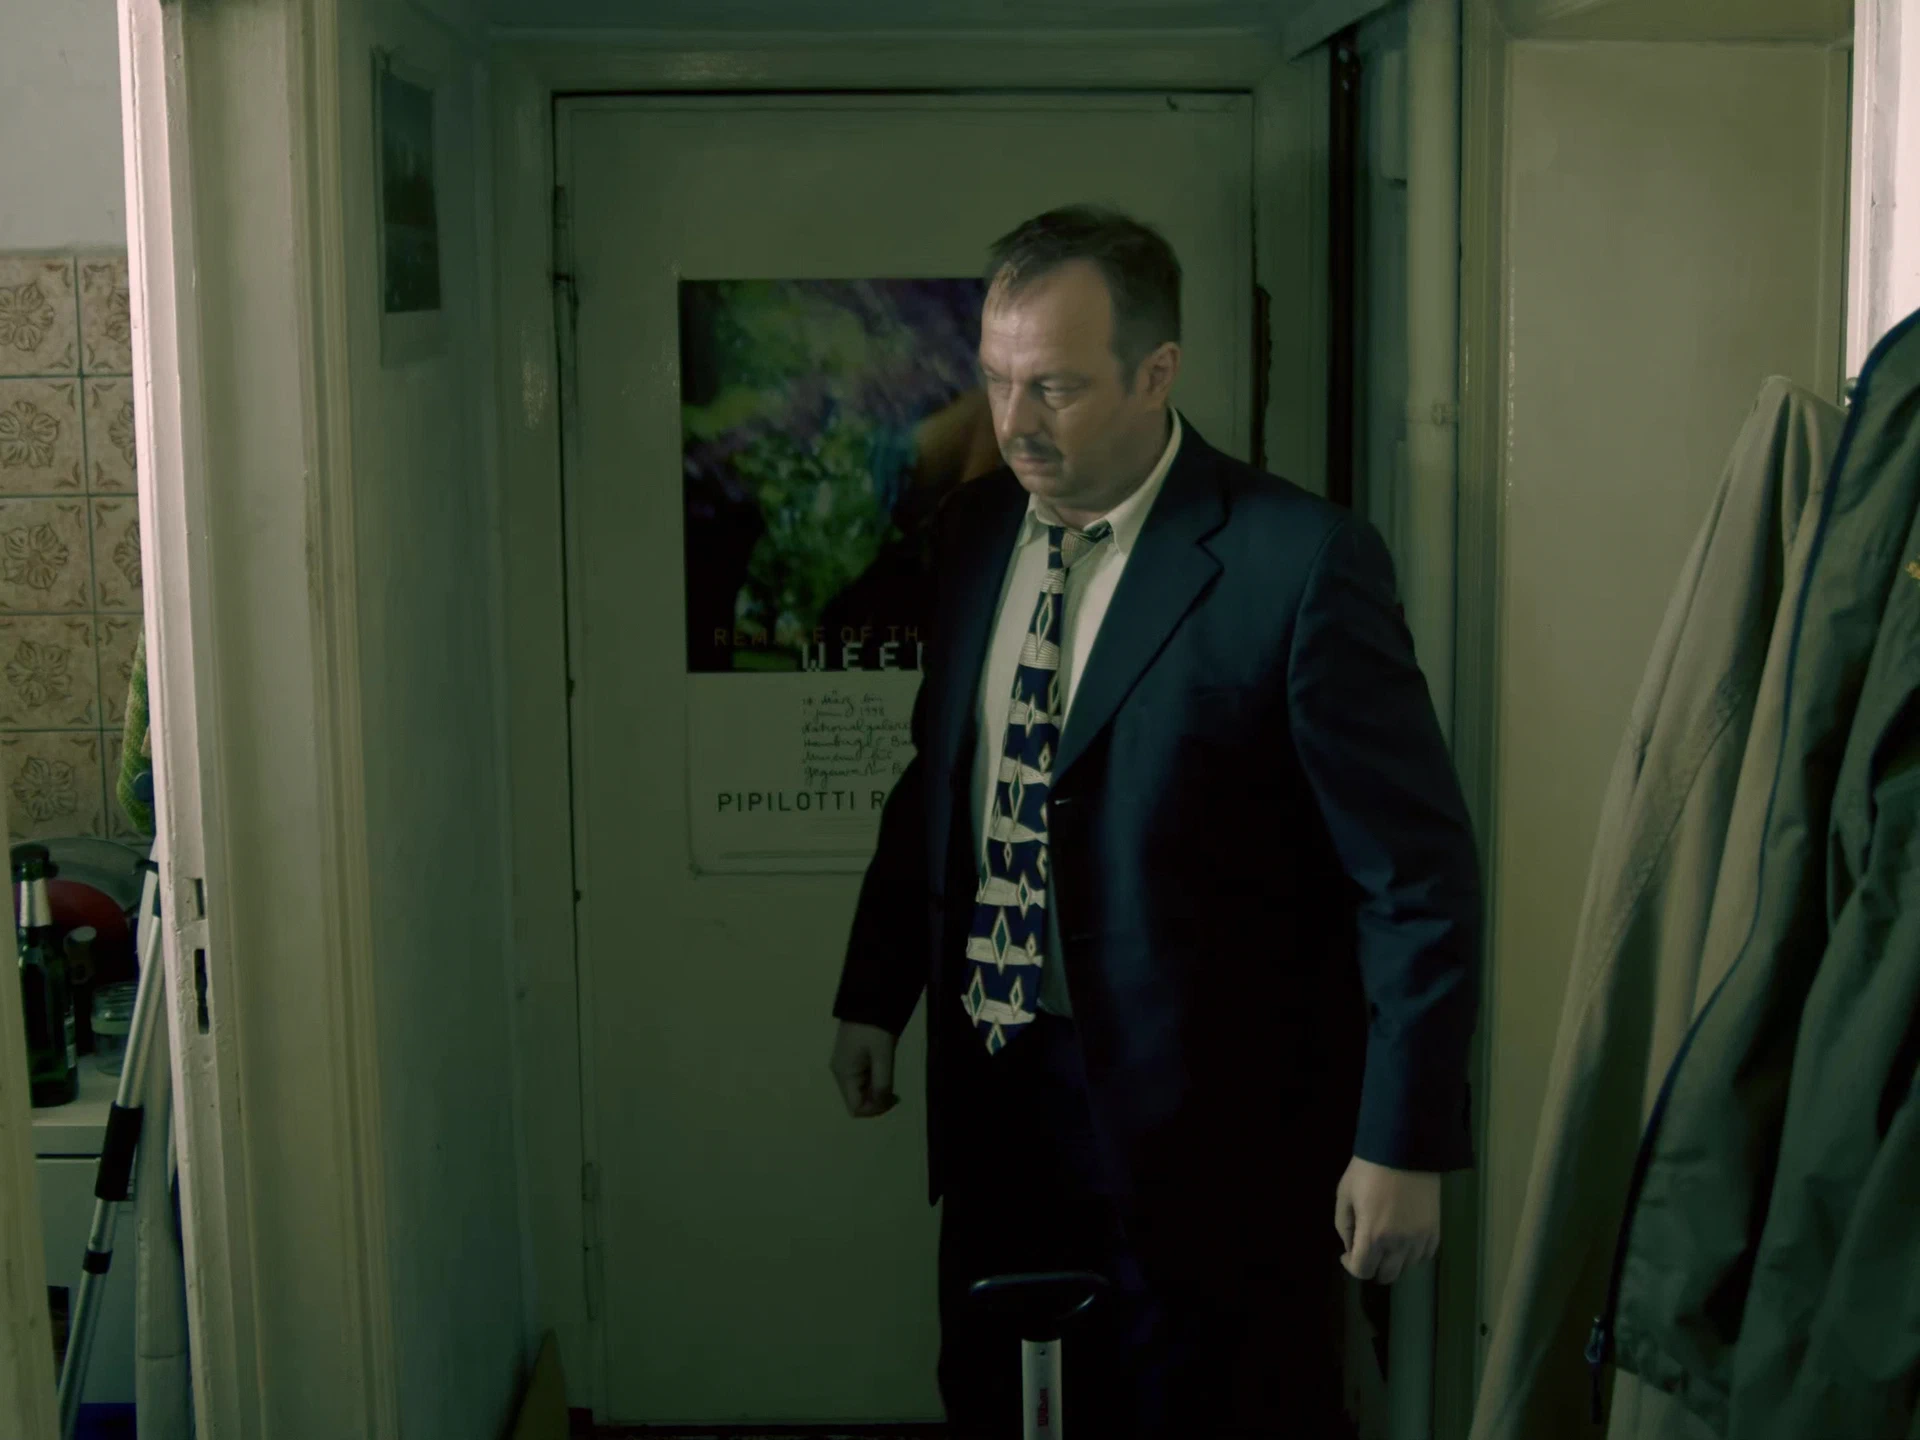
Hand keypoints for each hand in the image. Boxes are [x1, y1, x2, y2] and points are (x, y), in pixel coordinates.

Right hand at [829, 1021, 899, 1118]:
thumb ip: (882, 1083)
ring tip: (890, 1078)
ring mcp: (844, 1065)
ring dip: (875, 1091)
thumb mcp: (882, 1057)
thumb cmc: (875, 1030)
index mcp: (845, 1075)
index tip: (892, 1097)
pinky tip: (883, 1070)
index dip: (874, 1110)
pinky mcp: (850, 1058)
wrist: (868, 1000)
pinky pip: (860, 1079)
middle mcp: (840, 1074)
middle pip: (857, 1101)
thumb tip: (882, 1105)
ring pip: (859, 1091)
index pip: (855, 1108)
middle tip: (895, 1091)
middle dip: (876, 1101)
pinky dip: (872, 1081)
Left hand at [1334, 1156, 1440, 1284]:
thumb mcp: (1344, 1195)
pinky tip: (1404, 1241)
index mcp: (1373, 1236)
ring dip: (1393, 1262)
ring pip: (1406, 1268)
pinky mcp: (1434, 1231)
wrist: (1404, 1150)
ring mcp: (1419, 1239)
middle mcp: (1398, 1244)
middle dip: (1372, 1267)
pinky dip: (1413, 1255)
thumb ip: (1343, 1226)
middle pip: (1386, 1275)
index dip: (1351, 1266)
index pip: (1362, 1271)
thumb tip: (1350, 1247)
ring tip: (1386, 1244)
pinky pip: (1424, 1256)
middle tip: (1367, 1251)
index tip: (1347, 1254)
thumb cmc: (1368, 1171)